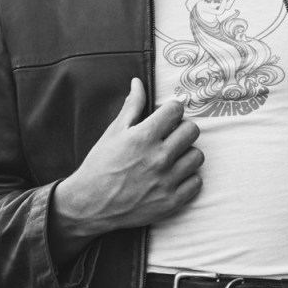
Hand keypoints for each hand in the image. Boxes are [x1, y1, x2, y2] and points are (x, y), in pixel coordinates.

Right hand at [50, 78, 202, 253]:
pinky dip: (188, 179)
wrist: (90, 204)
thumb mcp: (113, 132)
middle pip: (192, 131)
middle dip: (182, 130)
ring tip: (172, 158)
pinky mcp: (171, 202)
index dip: (171, 111)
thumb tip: (138, 83)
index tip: (166, 117)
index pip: (176, 110)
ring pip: (197, 157)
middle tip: (170, 137)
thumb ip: (131, 107)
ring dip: (187, 154)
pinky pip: (196, 183)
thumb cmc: (100, 166)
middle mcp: (159, 158)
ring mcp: (167, 182)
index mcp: (144, 137)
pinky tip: (173, 177)